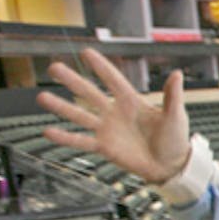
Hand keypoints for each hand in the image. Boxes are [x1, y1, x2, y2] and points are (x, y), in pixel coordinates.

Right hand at [37, 48, 190, 183]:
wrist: (171, 167)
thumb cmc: (176, 140)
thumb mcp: (175, 116)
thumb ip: (172, 96)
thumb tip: (177, 73)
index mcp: (133, 102)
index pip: (113, 80)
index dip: (101, 67)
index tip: (86, 52)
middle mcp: (116, 113)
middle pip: (89, 93)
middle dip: (72, 80)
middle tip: (53, 67)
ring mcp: (108, 130)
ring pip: (80, 115)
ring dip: (61, 107)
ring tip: (41, 97)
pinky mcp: (104, 147)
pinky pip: (81, 142)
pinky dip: (65, 138)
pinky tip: (48, 132)